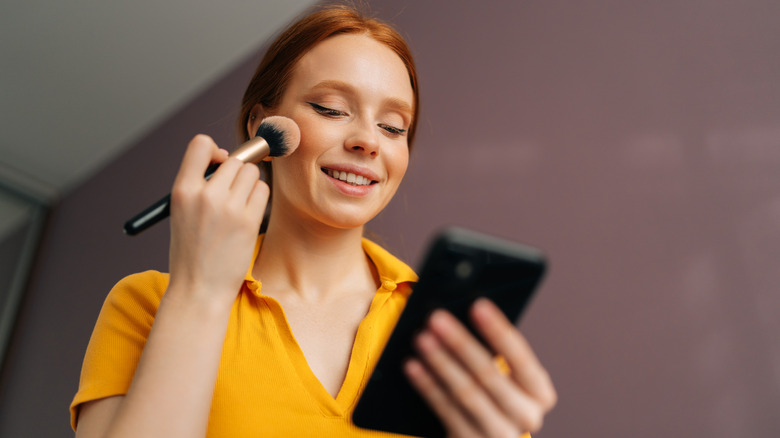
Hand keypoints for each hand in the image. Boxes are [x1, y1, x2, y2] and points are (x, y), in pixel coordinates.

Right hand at [167, 135, 268, 305]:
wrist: (198, 289)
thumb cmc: (192, 251)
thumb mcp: (182, 212)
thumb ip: (199, 184)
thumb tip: (230, 156)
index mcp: (182, 190)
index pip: (200, 144)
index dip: (215, 149)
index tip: (220, 162)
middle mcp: (205, 195)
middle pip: (235, 160)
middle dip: (237, 173)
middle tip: (232, 194)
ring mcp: (228, 208)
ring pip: (252, 173)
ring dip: (250, 185)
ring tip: (238, 206)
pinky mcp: (249, 221)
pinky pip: (263, 191)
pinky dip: (259, 199)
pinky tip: (248, 215)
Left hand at [405, 298, 556, 437]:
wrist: (484, 437)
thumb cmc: (492, 395)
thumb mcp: (504, 378)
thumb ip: (492, 351)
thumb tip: (460, 312)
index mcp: (540, 393)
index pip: (521, 357)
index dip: (498, 330)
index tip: (477, 304)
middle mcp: (527, 416)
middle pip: (489, 374)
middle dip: (460, 342)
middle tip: (436, 317)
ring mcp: (499, 434)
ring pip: (466, 393)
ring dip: (440, 362)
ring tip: (421, 337)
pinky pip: (445, 410)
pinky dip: (427, 385)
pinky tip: (412, 365)